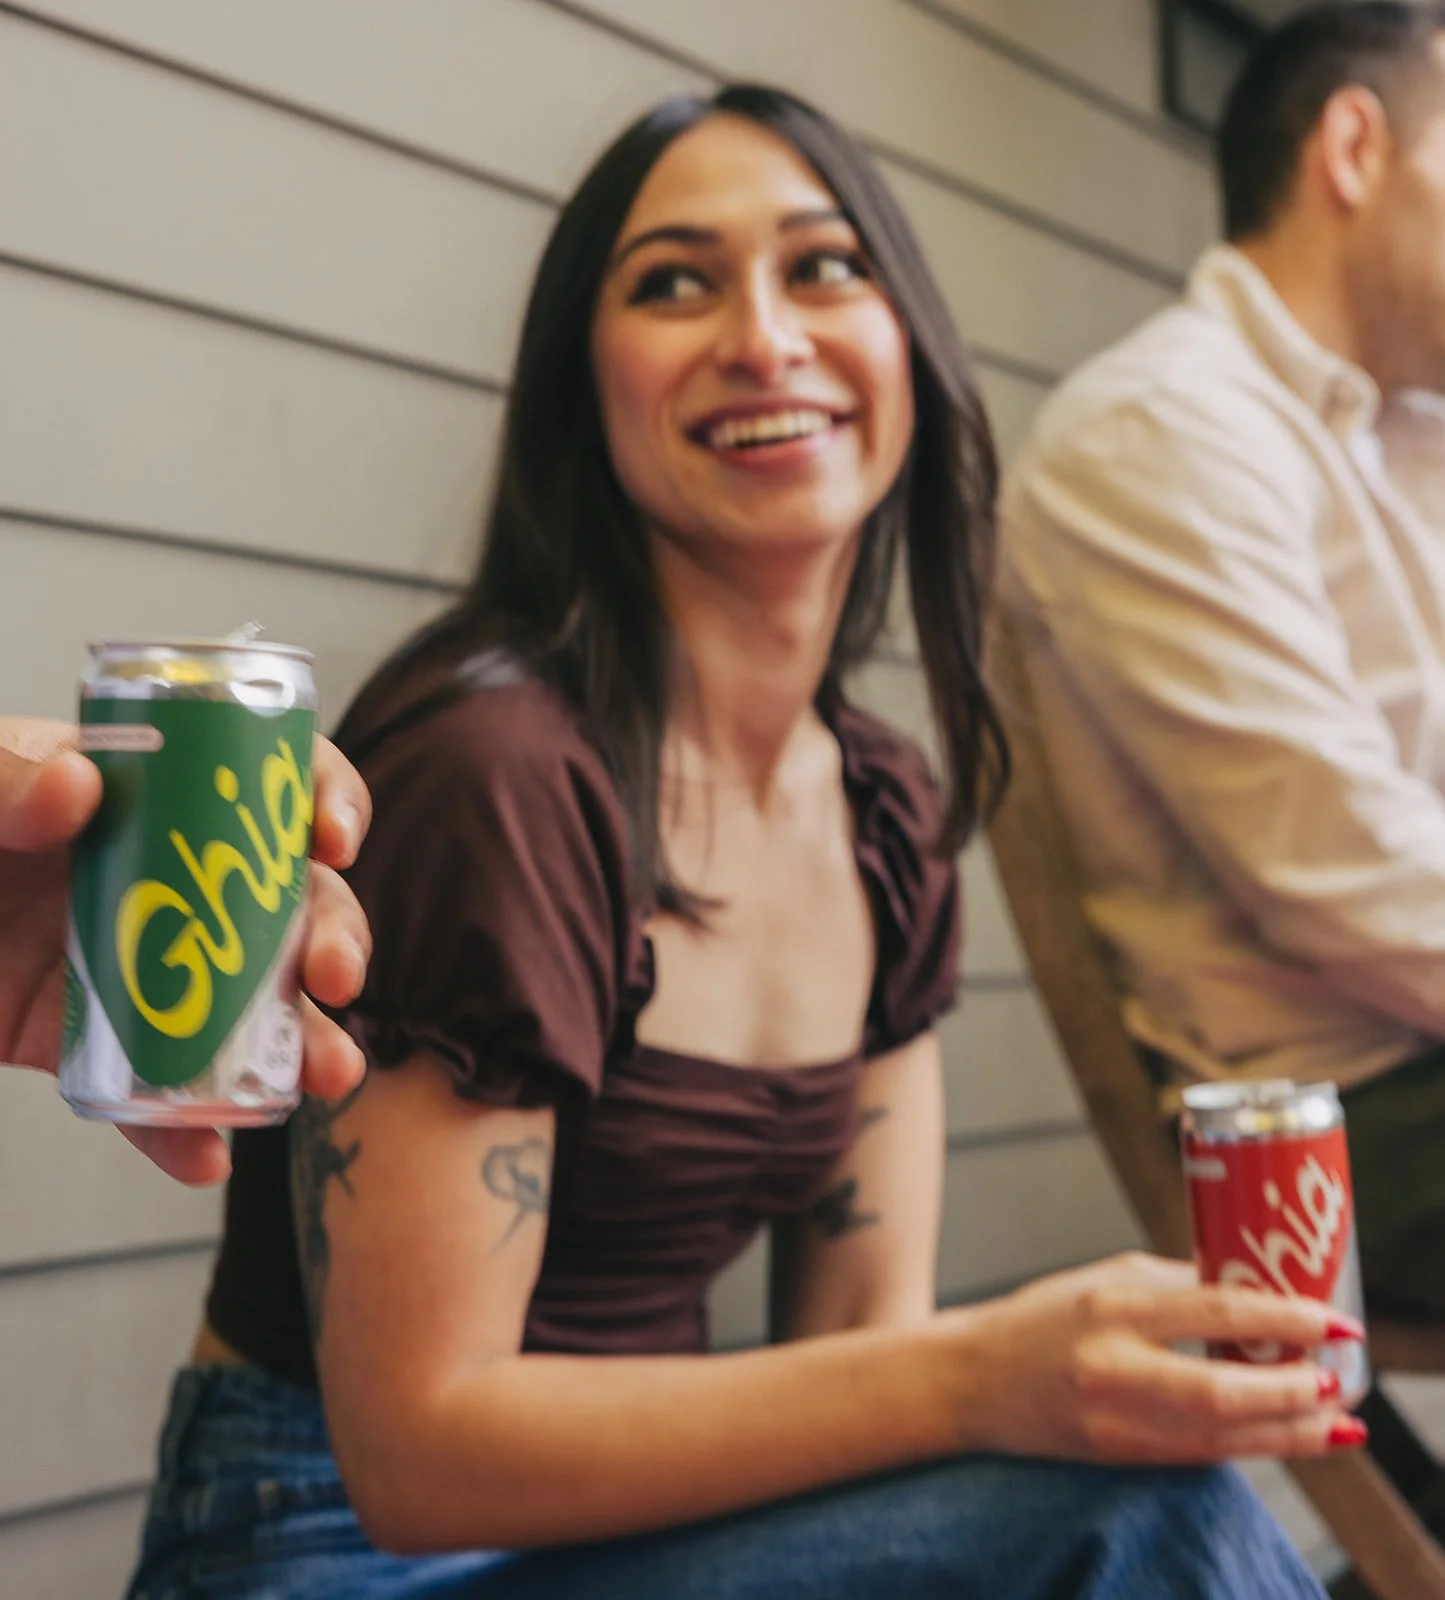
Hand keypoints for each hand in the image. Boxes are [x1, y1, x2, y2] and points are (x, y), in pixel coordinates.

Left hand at [0, 718, 372, 1184]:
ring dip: (299, 1041)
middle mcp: (161, 874)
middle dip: (334, 937)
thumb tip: (79, 781)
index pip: (259, 778)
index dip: (319, 800)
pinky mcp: (88, 1042)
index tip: (330, 839)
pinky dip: (184, 1130)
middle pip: (285, 898)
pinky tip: (205, 1155)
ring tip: (320, 1074)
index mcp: (141, 791)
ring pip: (247, 1001)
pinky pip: (153, 1090)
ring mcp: (135, 961)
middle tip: (335, 976)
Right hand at [943, 1252, 1362, 1463]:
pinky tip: (1288, 1437)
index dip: (1282, 1317)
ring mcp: (1114, 1420)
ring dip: (1287, 1431)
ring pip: (1220, 1437)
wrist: (973, 1381)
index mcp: (1111, 1305)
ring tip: (1333, 1417)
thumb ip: (1175, 1286)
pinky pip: (1201, 1456)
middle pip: (1221, 1390)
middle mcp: (1112, 1365)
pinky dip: (1252, 1447)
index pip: (1212, 1310)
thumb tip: (1254, 1287)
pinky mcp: (1119, 1456)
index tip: (1331, 1319)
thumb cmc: (1041, 1320)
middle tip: (1335, 1377)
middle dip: (1291, 1390)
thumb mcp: (1105, 1281)